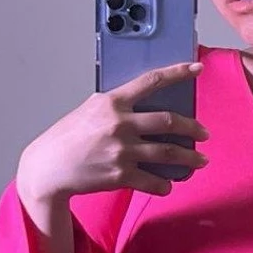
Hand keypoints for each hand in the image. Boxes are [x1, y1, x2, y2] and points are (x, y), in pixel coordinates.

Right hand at [17, 61, 209, 202]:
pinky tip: (168, 184)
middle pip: (168, 121)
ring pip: (168, 152)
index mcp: (112, 102)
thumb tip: (140, 105)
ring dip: (189, 158)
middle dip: (192, 128)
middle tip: (204, 134)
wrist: (48, 168)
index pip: (150, 81)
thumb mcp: (88, 111)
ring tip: (200, 161)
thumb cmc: (67, 138)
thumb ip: (115, 106)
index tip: (196, 68)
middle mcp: (119, 124)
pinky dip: (164, 184)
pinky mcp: (120, 175)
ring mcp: (121, 150)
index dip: (177, 72)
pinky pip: (153, 181)